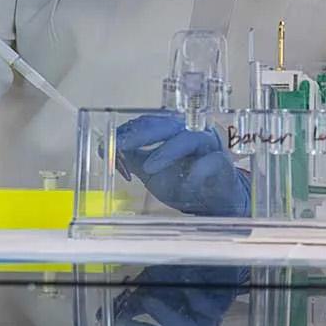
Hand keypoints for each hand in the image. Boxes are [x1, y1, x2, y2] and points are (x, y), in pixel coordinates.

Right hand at [110, 264, 249, 325]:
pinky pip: (208, 307)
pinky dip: (194, 295)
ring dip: (166, 316)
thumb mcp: (153, 287)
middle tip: (125, 322)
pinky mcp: (223, 303)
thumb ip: (132, 303)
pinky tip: (184, 279)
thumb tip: (102, 316)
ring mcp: (209, 319)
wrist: (215, 258)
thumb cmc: (183, 274)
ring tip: (147, 299)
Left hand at [114, 113, 253, 216]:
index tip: (110, 145)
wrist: (211, 203)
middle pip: (165, 124)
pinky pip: (210, 161)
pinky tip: (185, 184)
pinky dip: (196, 172)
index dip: (128, 132)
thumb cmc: (184, 182)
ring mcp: (208, 145)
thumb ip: (131, 159)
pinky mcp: (222, 162)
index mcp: (172, 131)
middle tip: (121, 145)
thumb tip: (103, 148)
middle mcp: (190, 132)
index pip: (148, 123)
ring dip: (166, 152)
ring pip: (187, 138)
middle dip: (141, 134)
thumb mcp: (150, 173)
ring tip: (149, 169)